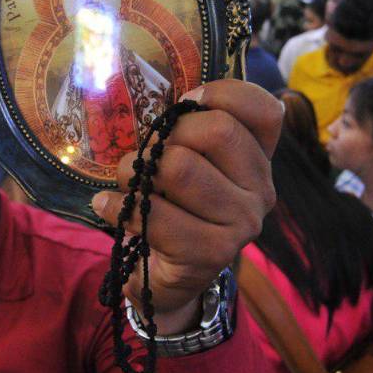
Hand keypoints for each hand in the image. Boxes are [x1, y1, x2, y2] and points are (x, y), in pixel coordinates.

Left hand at [91, 79, 281, 333]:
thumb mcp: (186, 161)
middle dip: (167, 135)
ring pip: (181, 168)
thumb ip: (186, 129)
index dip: (224, 93)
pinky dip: (120, 207)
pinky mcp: (213, 253)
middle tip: (146, 153)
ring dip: (137, 170)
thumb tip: (163, 101)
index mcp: (259, 158)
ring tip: (127, 181)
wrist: (169, 278)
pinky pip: (157, 215)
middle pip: (217, 131)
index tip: (187, 100)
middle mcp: (261, 190)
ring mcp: (242, 224)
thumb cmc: (173, 207)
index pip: (265, 110)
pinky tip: (107, 206)